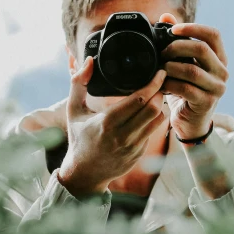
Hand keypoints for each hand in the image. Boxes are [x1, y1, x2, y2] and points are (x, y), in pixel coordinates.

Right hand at [57, 56, 167, 196]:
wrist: (84, 173)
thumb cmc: (79, 137)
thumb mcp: (74, 110)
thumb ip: (78, 83)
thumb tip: (88, 61)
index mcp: (106, 122)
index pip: (138, 100)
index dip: (152, 84)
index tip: (159, 72)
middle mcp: (122, 136)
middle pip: (153, 108)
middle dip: (160, 92)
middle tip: (160, 80)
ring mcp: (133, 147)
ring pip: (158, 120)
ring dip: (160, 105)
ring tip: (156, 94)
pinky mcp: (140, 154)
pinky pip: (154, 131)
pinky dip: (155, 118)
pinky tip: (150, 110)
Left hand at [158, 13, 228, 140]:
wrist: (189, 120)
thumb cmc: (186, 87)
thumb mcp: (183, 62)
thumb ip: (177, 40)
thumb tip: (166, 17)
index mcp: (219, 58)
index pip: (213, 34)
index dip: (193, 28)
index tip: (173, 29)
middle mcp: (222, 72)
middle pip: (202, 49)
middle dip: (177, 47)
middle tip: (162, 52)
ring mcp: (216, 88)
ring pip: (191, 70)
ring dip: (170, 66)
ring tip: (160, 69)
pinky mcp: (206, 102)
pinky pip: (185, 88)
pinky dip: (169, 83)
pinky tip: (161, 83)